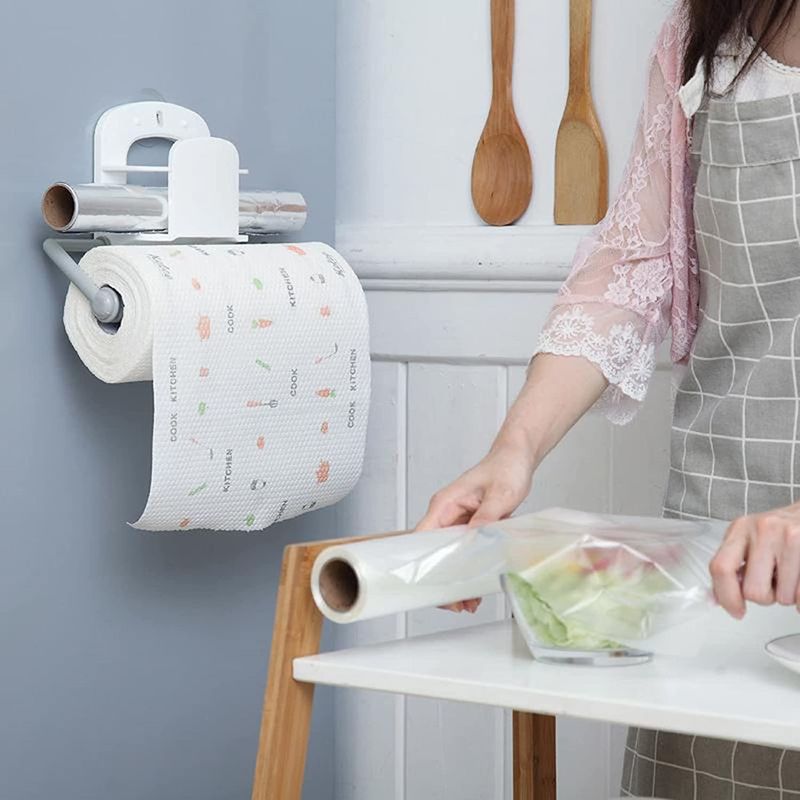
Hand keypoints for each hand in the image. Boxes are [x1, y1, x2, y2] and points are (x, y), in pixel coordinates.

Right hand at [415, 438, 536, 612]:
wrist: (518, 456)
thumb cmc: (506, 467)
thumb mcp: (500, 494)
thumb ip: (487, 517)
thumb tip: (476, 539)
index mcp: (445, 504)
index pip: (423, 538)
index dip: (426, 564)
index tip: (436, 586)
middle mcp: (447, 513)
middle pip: (435, 552)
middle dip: (444, 578)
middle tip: (457, 602)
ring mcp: (459, 520)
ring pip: (451, 555)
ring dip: (459, 577)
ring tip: (469, 602)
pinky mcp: (472, 525)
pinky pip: (466, 550)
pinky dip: (471, 567)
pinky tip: (479, 584)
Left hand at [710, 505, 799, 618]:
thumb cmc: (780, 531)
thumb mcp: (749, 539)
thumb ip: (732, 566)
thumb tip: (715, 599)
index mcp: (741, 528)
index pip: (721, 568)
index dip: (726, 596)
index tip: (736, 610)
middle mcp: (763, 530)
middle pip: (754, 591)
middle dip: (765, 596)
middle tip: (773, 582)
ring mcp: (790, 538)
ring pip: (783, 597)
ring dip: (787, 595)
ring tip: (790, 574)